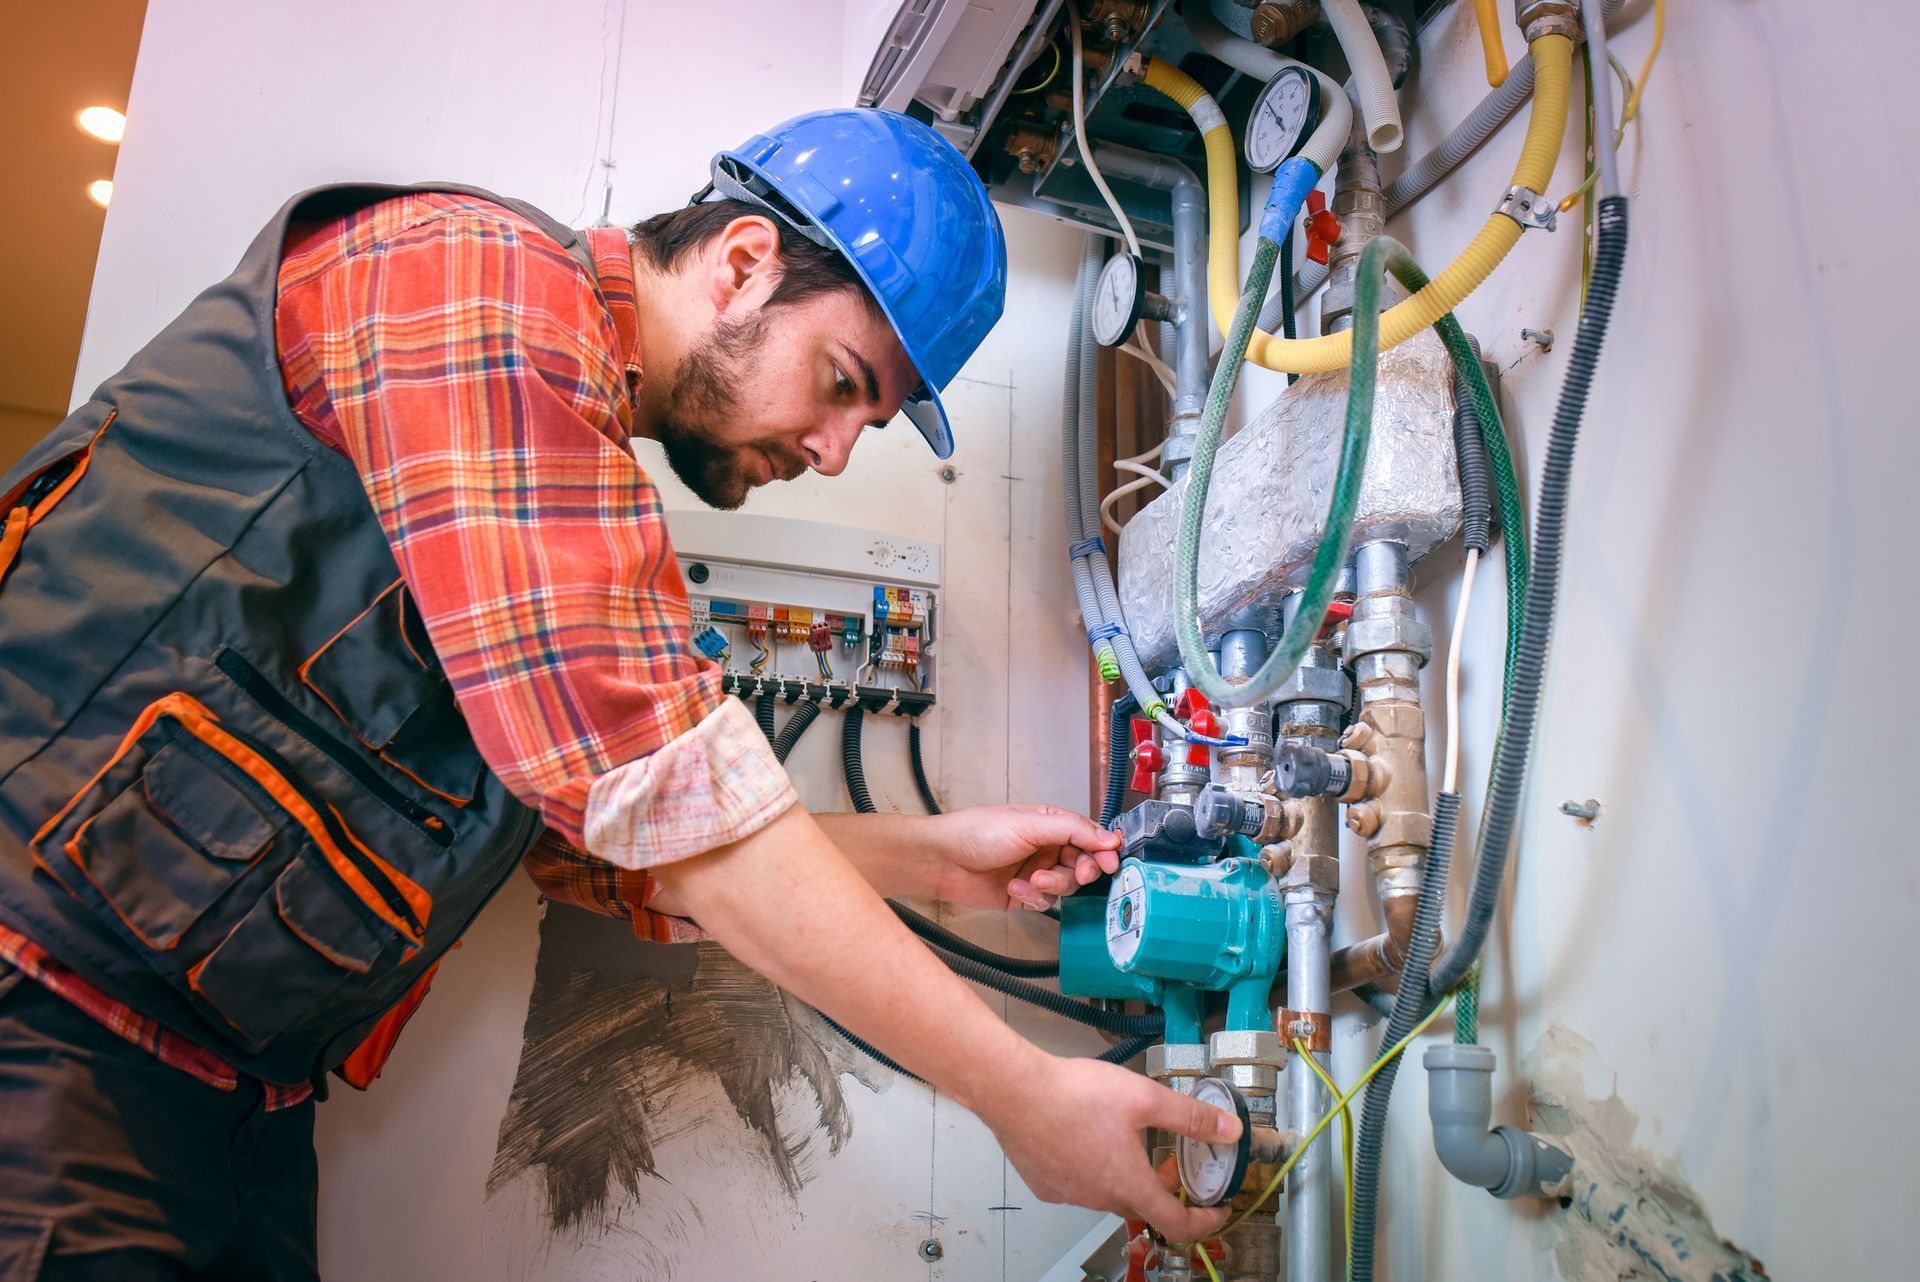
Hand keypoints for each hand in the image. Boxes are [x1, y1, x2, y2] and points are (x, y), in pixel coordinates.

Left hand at [925, 804, 1120, 910]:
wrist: (942, 860)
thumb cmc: (978, 832)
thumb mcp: (1029, 824)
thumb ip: (1072, 830)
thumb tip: (1109, 837)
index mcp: (1050, 824)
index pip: (1089, 837)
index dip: (1102, 850)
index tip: (1111, 862)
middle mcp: (1046, 847)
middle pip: (1082, 864)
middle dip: (1080, 871)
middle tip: (1077, 873)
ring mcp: (1036, 872)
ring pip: (1066, 887)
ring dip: (1053, 885)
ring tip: (1033, 881)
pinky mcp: (1023, 895)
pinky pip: (1045, 903)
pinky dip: (1033, 897)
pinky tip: (1015, 888)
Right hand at [980, 1051, 1239, 1241]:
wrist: (1013, 1091)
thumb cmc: (1076, 1094)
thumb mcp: (1145, 1098)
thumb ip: (1190, 1117)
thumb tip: (1231, 1130)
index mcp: (1129, 1184)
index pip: (1177, 1224)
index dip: (1205, 1222)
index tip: (1218, 1210)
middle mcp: (1099, 1198)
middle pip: (1141, 1206)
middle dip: (1161, 1189)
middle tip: (1168, 1160)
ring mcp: (1068, 1194)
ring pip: (1107, 1194)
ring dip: (1124, 1177)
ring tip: (1123, 1139)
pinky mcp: (1044, 1184)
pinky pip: (1077, 1185)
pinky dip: (1091, 1170)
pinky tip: (1084, 1138)